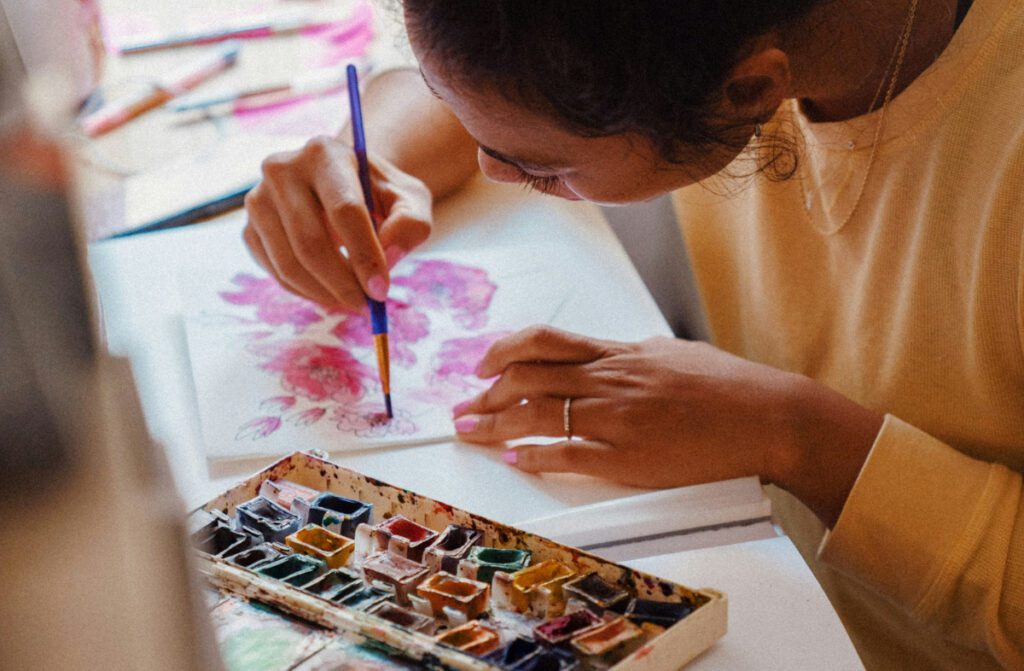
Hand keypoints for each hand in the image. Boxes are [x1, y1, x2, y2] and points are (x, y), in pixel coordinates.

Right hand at [243, 135, 431, 309]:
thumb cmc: (378, 193)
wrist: (342, 184)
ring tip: (353, 301)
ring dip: (325, 294)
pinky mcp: (249, 228)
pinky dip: (306, 292)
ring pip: (290, 264)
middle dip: (343, 284)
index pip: (344, 210)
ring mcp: (258, 199)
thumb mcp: (410, 199)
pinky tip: (330, 291)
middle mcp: (282, 169)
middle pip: (311, 242)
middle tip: (368, 306)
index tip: (381, 291)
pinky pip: (276, 273)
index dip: (364, 255)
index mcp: (325, 153)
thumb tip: (387, 257)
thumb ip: (411, 223)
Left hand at [453, 327, 882, 524]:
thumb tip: (608, 352)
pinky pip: (568, 455)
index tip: (482, 365)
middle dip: (484, 393)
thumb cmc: (727, 386)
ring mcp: (616, 418)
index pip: (544, 342)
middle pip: (527, 378)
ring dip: (493, 424)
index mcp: (620, 353)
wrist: (767, 416)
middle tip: (462, 406)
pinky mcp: (628, 457)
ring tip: (469, 431)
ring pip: (537, 415)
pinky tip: (514, 458)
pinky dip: (535, 456)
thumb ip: (633, 354)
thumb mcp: (674, 353)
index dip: (503, 351)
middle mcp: (610, 379)